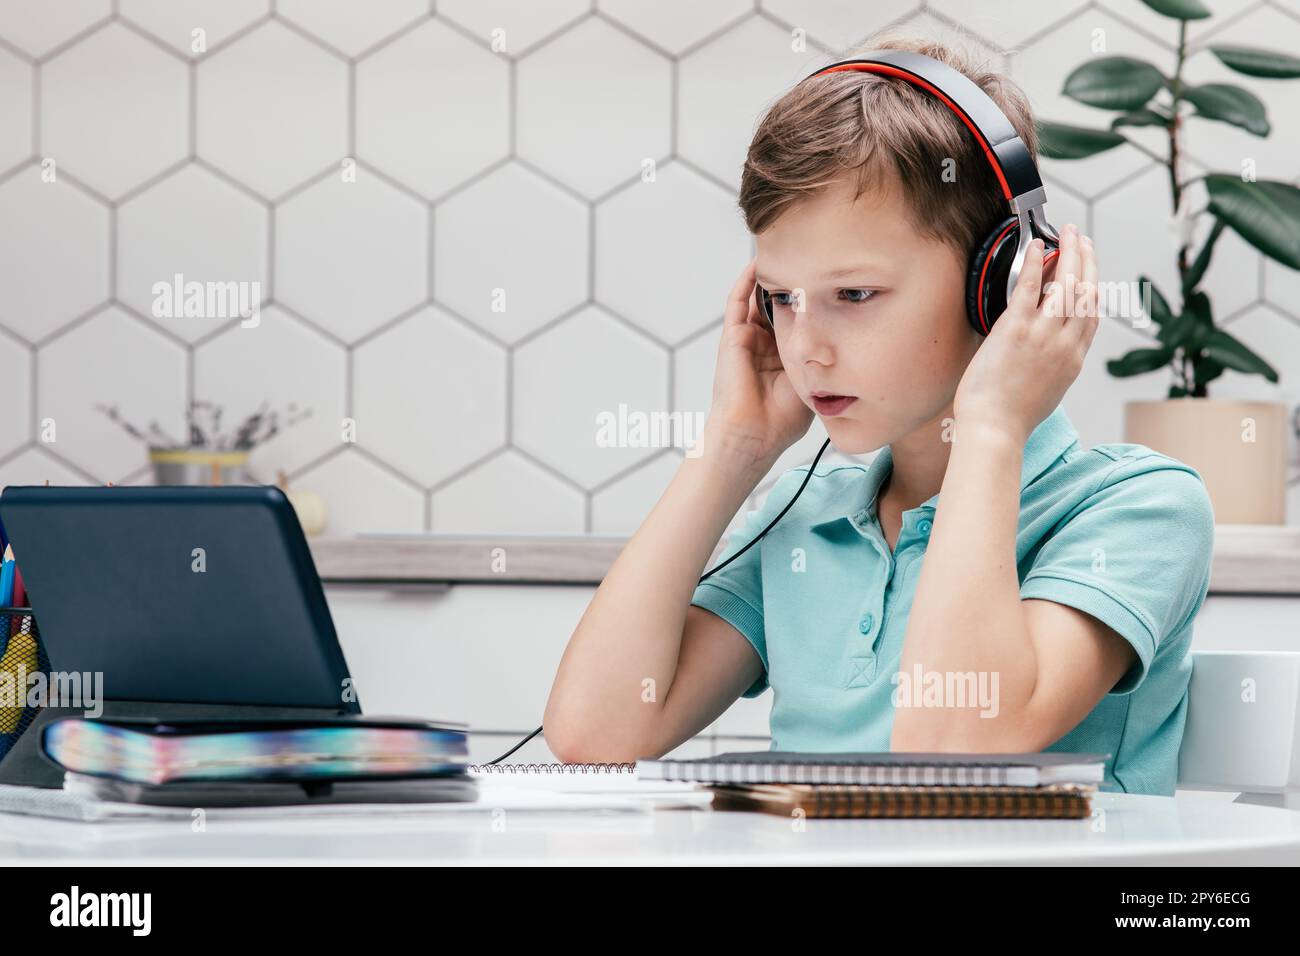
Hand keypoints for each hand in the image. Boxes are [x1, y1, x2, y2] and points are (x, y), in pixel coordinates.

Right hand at [703, 260, 813, 464]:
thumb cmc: (781, 421)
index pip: (796, 322)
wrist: (753, 435)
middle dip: (792, 285)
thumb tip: (849, 344)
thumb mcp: (813, 384)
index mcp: (781, 359)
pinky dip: (746, 281)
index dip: (811, 303)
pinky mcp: (733, 337)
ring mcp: (746, 340)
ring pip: (757, 299)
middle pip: (777, 306)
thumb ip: (823, 362)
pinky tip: (760, 262)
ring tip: (787, 251)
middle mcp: (763, 347)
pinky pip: (737, 301)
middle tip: (812, 260)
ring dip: (770, 277)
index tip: (830, 283)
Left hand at [953, 223, 1098, 444]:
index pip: (1092, 315)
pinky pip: (1032, 287)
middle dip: (1088, 261)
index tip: (1092, 269)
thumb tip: (1049, 354)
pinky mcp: (1016, 329)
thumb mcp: (1048, 391)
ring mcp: (1042, 334)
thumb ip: (1054, 367)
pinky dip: (1037, 263)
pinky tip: (1038, 246)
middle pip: (1086, 292)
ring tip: (1069, 233)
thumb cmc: (1012, 417)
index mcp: (1073, 360)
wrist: (995, 429)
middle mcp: (1065, 343)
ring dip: (1070, 252)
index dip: (1095, 286)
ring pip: (1067, 284)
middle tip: (1084, 239)